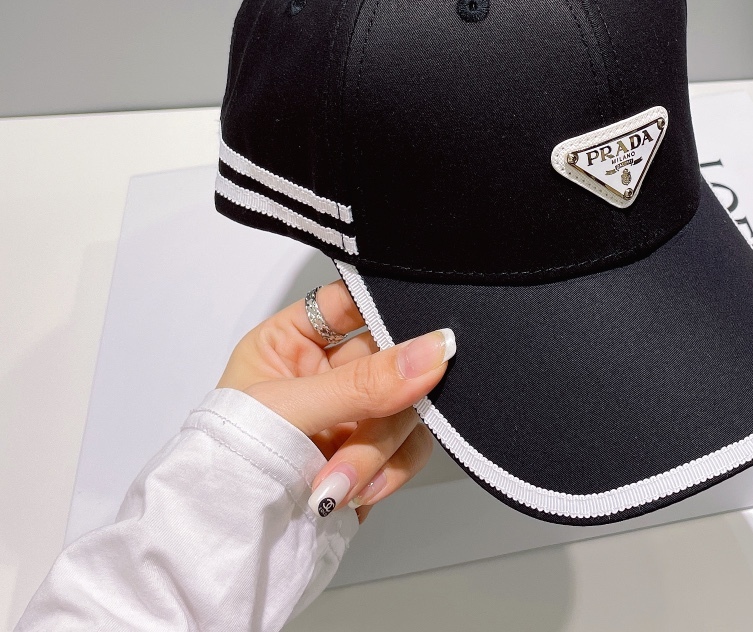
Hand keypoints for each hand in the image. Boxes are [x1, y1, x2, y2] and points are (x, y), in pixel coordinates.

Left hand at [217, 280, 453, 521]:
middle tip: (379, 422)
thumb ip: (362, 382)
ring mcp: (352, 418)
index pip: (352, 302)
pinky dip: (388, 474)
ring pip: (405, 408)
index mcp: (293, 342)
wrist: (218, 550)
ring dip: (380, 449)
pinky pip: (408, 451)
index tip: (423, 325)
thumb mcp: (288, 412)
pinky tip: (355, 495)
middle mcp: (327, 374)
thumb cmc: (224, 467)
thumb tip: (434, 349)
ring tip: (341, 486)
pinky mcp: (370, 459)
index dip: (386, 307)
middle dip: (383, 402)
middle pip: (391, 361)